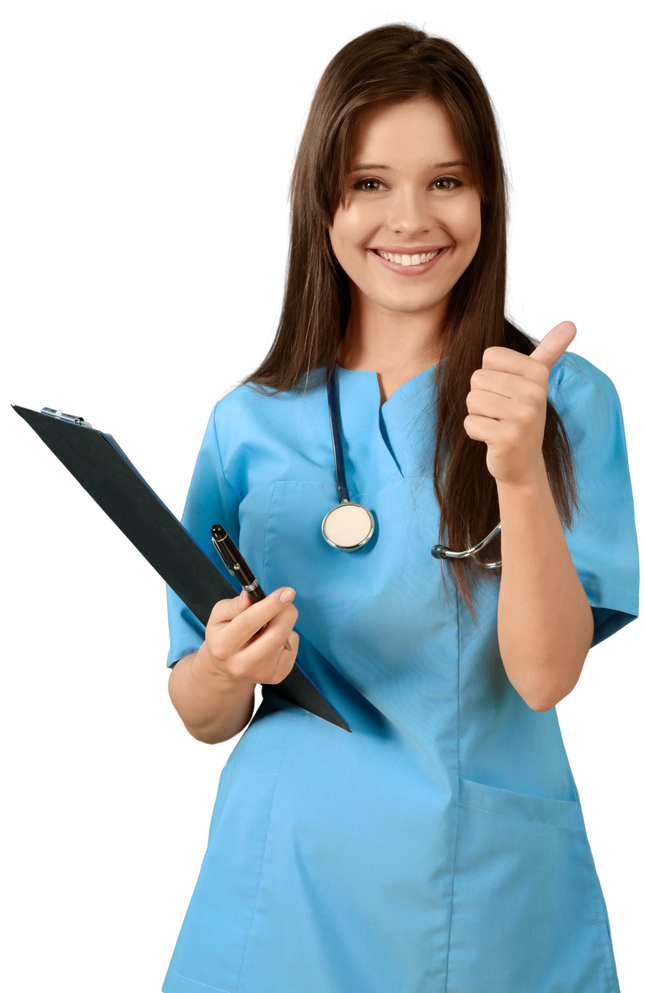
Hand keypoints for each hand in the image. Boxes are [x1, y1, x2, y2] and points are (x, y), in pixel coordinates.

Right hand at [203, 587, 298, 686]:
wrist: (227, 669)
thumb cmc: (223, 636)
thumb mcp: (219, 616)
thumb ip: (234, 605)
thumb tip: (249, 596)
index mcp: (222, 646)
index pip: (249, 623)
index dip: (270, 606)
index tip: (286, 592)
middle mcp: (241, 664)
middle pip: (275, 635)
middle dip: (286, 611)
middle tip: (286, 598)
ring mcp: (261, 673)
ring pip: (286, 638)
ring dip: (284, 621)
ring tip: (270, 622)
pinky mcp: (277, 676)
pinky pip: (293, 646)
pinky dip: (288, 635)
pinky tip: (272, 638)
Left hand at [464, 320, 578, 485]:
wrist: (522, 462)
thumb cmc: (521, 416)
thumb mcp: (536, 382)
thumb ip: (548, 352)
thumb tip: (570, 325)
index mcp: (538, 374)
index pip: (489, 357)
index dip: (490, 375)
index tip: (506, 392)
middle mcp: (535, 393)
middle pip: (477, 378)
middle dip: (481, 397)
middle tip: (501, 412)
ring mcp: (523, 417)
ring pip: (472, 400)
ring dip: (477, 414)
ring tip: (497, 423)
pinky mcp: (508, 438)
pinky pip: (470, 423)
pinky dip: (475, 432)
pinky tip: (492, 438)